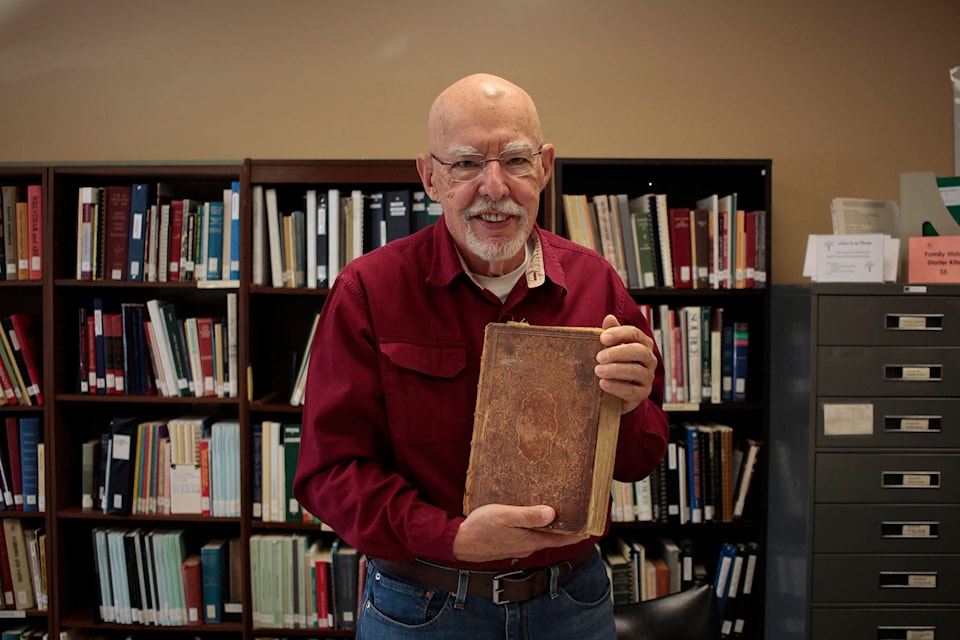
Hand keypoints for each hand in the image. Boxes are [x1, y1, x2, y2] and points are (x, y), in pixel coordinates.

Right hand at [452, 504, 589, 562]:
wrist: (460, 542)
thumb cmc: (481, 528)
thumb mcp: (505, 516)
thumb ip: (529, 515)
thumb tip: (552, 513)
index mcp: (532, 539)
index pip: (564, 538)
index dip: (580, 533)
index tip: (594, 527)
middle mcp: (529, 544)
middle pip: (555, 537)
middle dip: (569, 528)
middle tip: (581, 516)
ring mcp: (520, 544)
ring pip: (542, 536)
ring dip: (553, 527)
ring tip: (561, 514)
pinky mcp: (511, 541)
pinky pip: (530, 534)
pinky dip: (538, 527)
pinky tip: (534, 517)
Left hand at [595, 314, 657, 413]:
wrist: (616, 393)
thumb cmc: (614, 364)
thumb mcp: (610, 348)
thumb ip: (611, 334)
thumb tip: (609, 318)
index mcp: (642, 344)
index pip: (635, 334)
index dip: (619, 334)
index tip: (602, 338)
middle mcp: (649, 359)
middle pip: (638, 351)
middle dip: (618, 352)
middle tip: (599, 357)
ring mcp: (647, 377)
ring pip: (636, 371)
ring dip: (616, 370)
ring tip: (598, 370)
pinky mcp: (642, 394)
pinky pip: (632, 390)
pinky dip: (617, 387)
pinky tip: (603, 384)